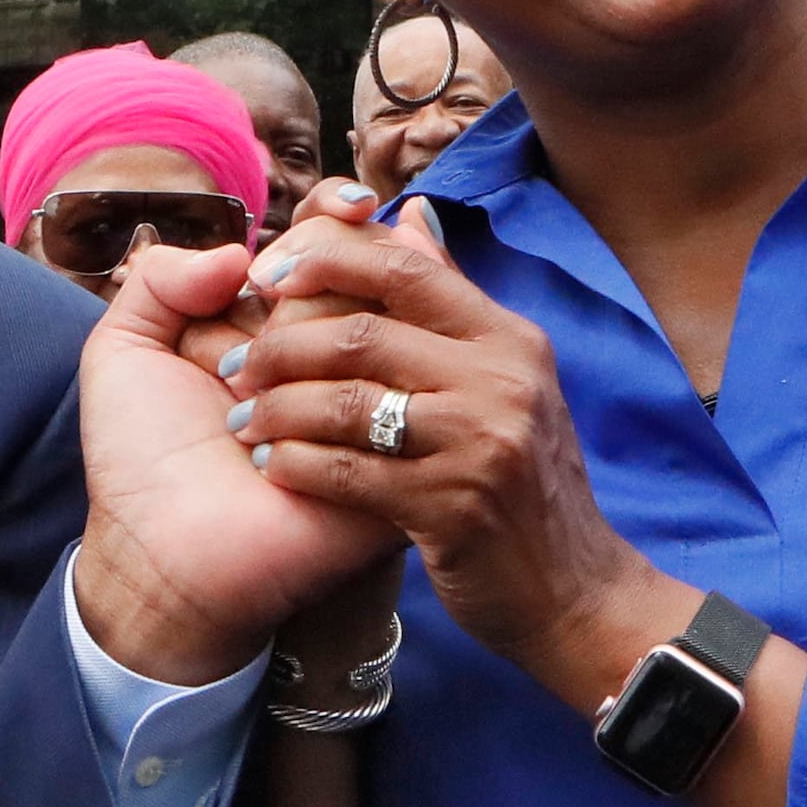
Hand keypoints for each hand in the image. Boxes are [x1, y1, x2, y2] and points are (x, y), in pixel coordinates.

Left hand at [69, 227, 401, 686]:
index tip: (312, 228)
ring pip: (366, 340)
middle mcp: (332, 358)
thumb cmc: (138, 456)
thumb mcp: (124, 348)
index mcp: (284, 321)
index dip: (334, 218)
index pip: (338, 241)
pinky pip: (369, 416)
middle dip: (282, 310)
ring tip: (236, 427)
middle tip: (230, 368)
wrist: (154, 554)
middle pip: (356, 279)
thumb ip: (162, 275)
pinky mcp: (389, 473)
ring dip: (282, 374)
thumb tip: (238, 251)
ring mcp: (366, 413)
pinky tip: (263, 468)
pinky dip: (299, 432)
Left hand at [222, 203, 661, 707]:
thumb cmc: (522, 481)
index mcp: (507, 338)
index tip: (264, 274)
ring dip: (278, 408)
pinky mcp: (454, 509)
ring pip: (347, 401)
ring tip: (240, 418)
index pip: (404, 269)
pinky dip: (298, 465)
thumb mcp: (505, 379)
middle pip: (363, 333)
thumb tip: (406, 214)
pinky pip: (350, 472)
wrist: (573, 592)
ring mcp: (481, 444)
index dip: (324, 260)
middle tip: (233, 362)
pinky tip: (271, 467)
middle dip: (281, 344)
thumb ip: (449, 298)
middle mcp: (500, 381)